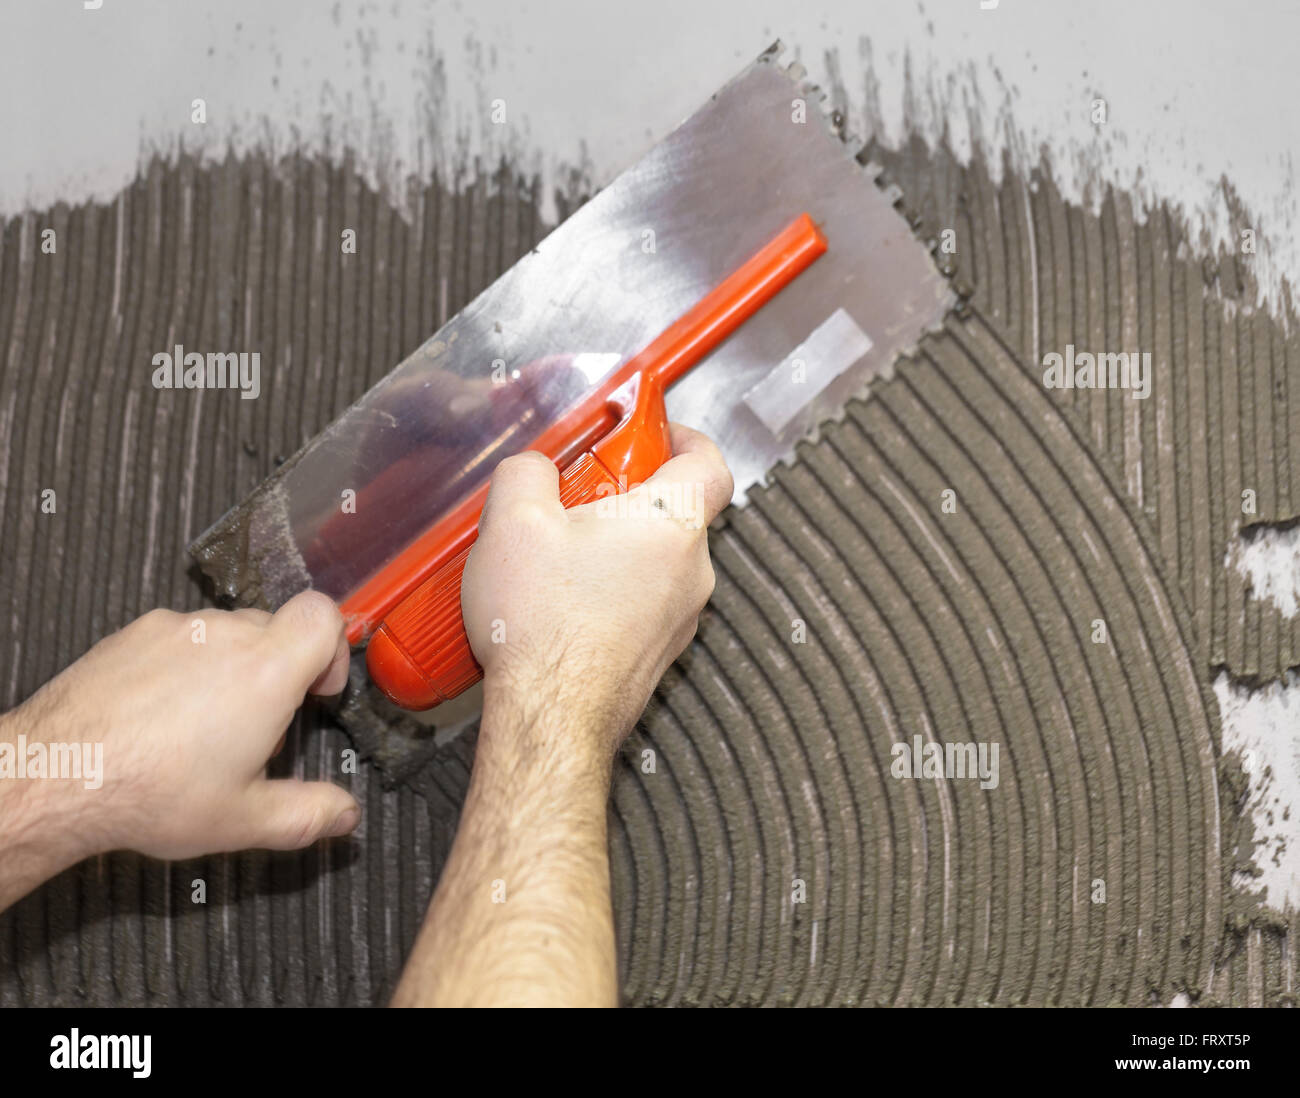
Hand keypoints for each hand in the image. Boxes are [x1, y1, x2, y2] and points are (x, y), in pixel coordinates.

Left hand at [0, 592, 359, 878]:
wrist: (56, 774)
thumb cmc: (148, 792)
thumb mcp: (243, 820)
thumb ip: (309, 814)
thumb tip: (345, 813)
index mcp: (265, 674)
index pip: (324, 616)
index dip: (333, 648)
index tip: (317, 688)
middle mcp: (225, 636)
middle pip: (277, 629)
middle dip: (279, 672)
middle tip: (257, 726)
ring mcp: (177, 628)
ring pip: (227, 632)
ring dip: (230, 669)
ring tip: (201, 727)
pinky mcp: (135, 632)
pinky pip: (181, 636)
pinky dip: (184, 666)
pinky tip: (161, 715)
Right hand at [460, 423, 733, 761]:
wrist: (548, 716)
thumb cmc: (544, 626)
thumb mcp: (513, 519)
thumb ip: (528, 471)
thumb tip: (534, 469)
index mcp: (672, 523)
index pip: (709, 461)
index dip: (682, 438)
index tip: (650, 433)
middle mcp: (691, 572)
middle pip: (673, 512)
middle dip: (624, 497)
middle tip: (573, 498)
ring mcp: (679, 619)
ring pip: (655, 562)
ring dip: (613, 549)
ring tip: (554, 556)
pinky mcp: (656, 655)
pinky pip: (640, 604)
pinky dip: (609, 592)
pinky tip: (558, 601)